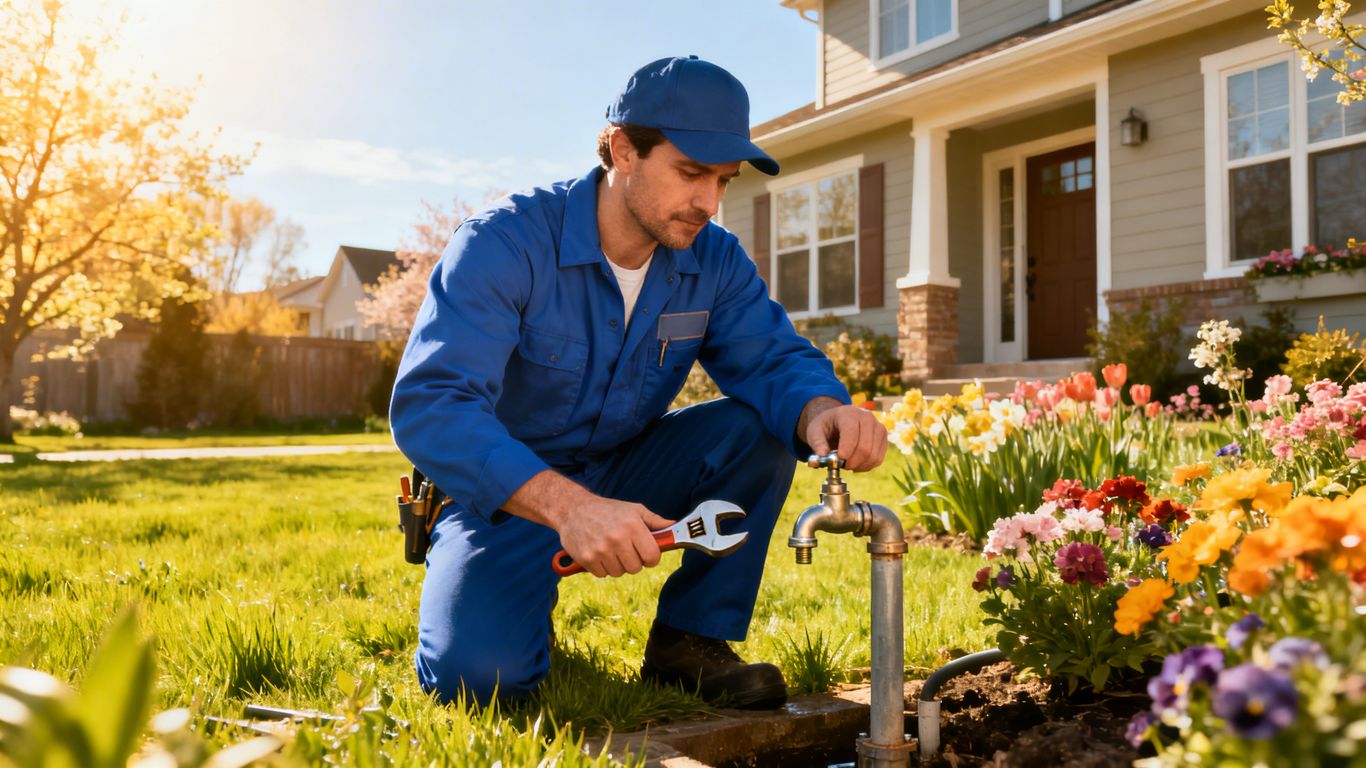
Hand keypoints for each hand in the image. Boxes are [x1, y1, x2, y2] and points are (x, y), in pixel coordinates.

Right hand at [553, 496, 672, 577]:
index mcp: (632, 526)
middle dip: (634, 561)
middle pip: (636, 568)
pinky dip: (603, 567)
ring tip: (611, 549)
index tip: (646, 553)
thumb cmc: (608, 510)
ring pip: (619, 573)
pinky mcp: (587, 558)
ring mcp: (601, 550)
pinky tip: (599, 552)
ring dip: (617, 564)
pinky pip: (603, 574)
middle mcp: (617, 538)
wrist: (573, 509)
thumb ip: (655, 521)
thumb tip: (675, 526)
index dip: (651, 557)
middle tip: (626, 549)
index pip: (652, 556)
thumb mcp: (634, 509)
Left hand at [801, 398, 887, 471]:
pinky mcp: (883, 437)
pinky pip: (878, 458)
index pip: (851, 434)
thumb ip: (817, 443)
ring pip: (873, 455)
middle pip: (865, 447)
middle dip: (852, 462)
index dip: (846, 450)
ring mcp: (878, 427)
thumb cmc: (826, 426)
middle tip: (842, 466)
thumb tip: (822, 455)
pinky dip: (867, 466)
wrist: (838, 421)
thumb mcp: (814, 431)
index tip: (837, 461)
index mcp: (848, 413)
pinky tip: (857, 464)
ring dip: (859, 466)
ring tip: (848, 465)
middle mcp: (867, 417)